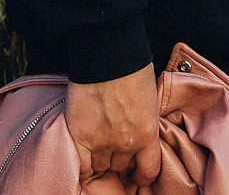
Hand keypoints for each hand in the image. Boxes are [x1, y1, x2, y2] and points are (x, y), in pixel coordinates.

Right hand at [67, 64, 161, 192]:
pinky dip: (82, 165)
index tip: (137, 173)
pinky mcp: (79, 135)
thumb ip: (143, 121)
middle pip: (120, 167)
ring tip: (97, 148)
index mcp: (147, 134)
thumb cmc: (131, 67)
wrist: (107, 53)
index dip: (141, 175)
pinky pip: (80, 165)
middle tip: (114, 151)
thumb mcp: (149, 99)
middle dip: (119, 160)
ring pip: (100, 166)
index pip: (148, 171)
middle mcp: (125, 144)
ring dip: (99, 159)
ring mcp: (100, 141)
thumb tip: (136, 129)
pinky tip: (82, 158)